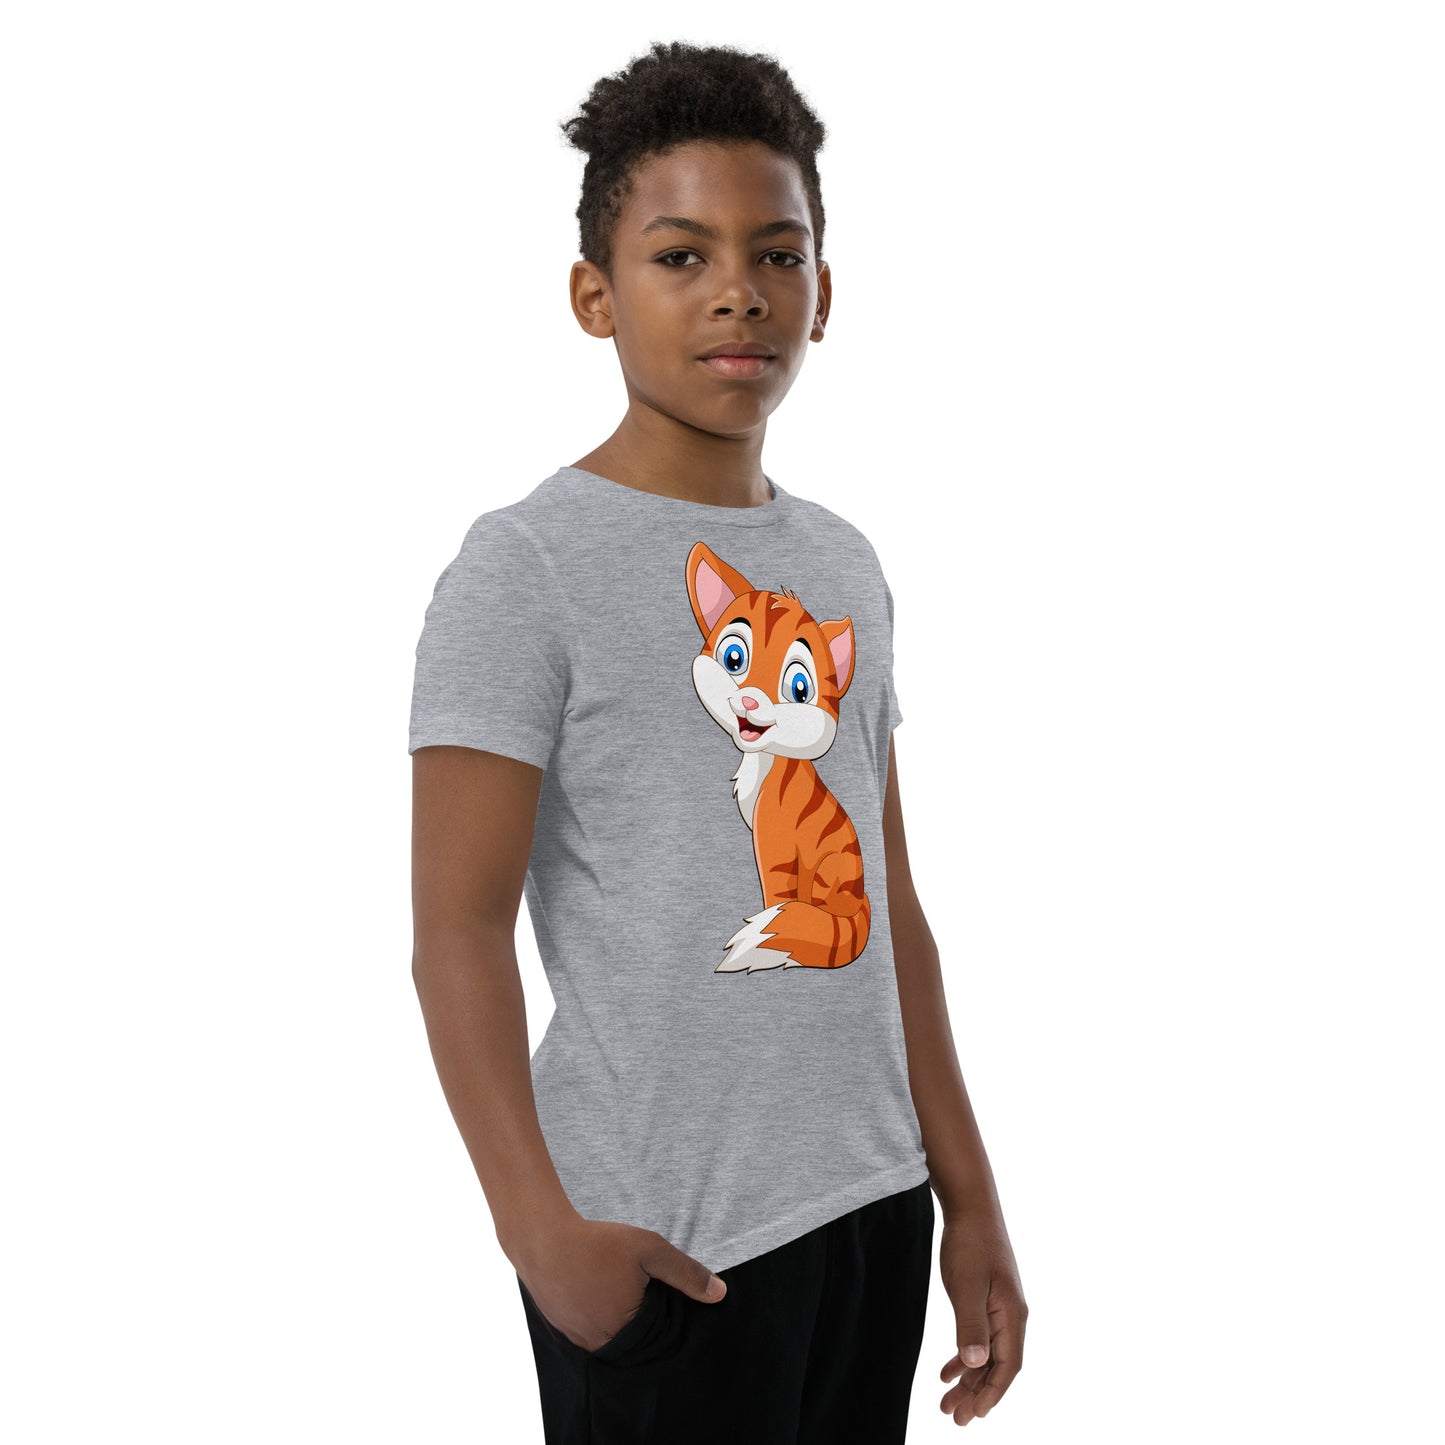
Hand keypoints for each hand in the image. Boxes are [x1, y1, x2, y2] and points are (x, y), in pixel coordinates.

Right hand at [512, 1215, 726, 1352]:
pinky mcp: (559, 1325)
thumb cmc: (598, 1243)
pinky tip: (594, 1287)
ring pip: (607, 1334)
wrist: (542, 1237)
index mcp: (624, 1333)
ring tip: (614, 1285)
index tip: (657, 1291)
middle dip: (639, 1317)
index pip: (656, 1338)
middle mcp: (598, 1344)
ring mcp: (575, 1337)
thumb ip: (686, 1273)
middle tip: (635, 1286)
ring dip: (615, 1315)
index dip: (662, 1314)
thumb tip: (720, 1294)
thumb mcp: (650, 1250)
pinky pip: (585, 1328)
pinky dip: (593, 1312)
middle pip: (631, 1340)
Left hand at [936, 1204, 1026, 1424]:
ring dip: (969, 1379)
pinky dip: (965, 1356)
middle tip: (954, 1419)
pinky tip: (947, 1370)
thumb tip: (977, 1364)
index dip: (992, 1394)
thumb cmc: (969, 1244)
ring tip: (947, 1402)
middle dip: (977, 1394)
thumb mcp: (966, 1286)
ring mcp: (1000, 1307)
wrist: (971, 1207)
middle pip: (997, 1366)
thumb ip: (971, 1325)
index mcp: (1012, 1315)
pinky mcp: (987, 1298)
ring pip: (987, 1354)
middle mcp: (1012, 1315)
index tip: (975, 1416)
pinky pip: (980, 1337)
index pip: (1008, 1367)